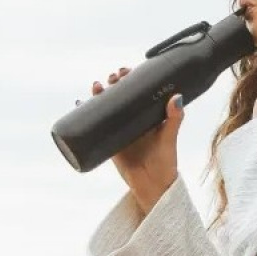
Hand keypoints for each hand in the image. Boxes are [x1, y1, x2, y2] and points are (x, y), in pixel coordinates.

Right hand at [82, 68, 181, 213]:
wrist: (151, 185)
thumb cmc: (165, 161)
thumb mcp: (169, 137)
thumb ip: (174, 119)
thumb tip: (176, 96)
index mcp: (149, 115)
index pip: (140, 91)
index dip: (132, 79)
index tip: (128, 70)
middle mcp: (134, 119)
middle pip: (122, 96)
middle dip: (115, 83)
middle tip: (114, 77)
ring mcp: (120, 129)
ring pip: (107, 107)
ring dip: (100, 94)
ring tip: (97, 86)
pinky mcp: (108, 141)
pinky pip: (95, 124)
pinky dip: (86, 112)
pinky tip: (80, 102)